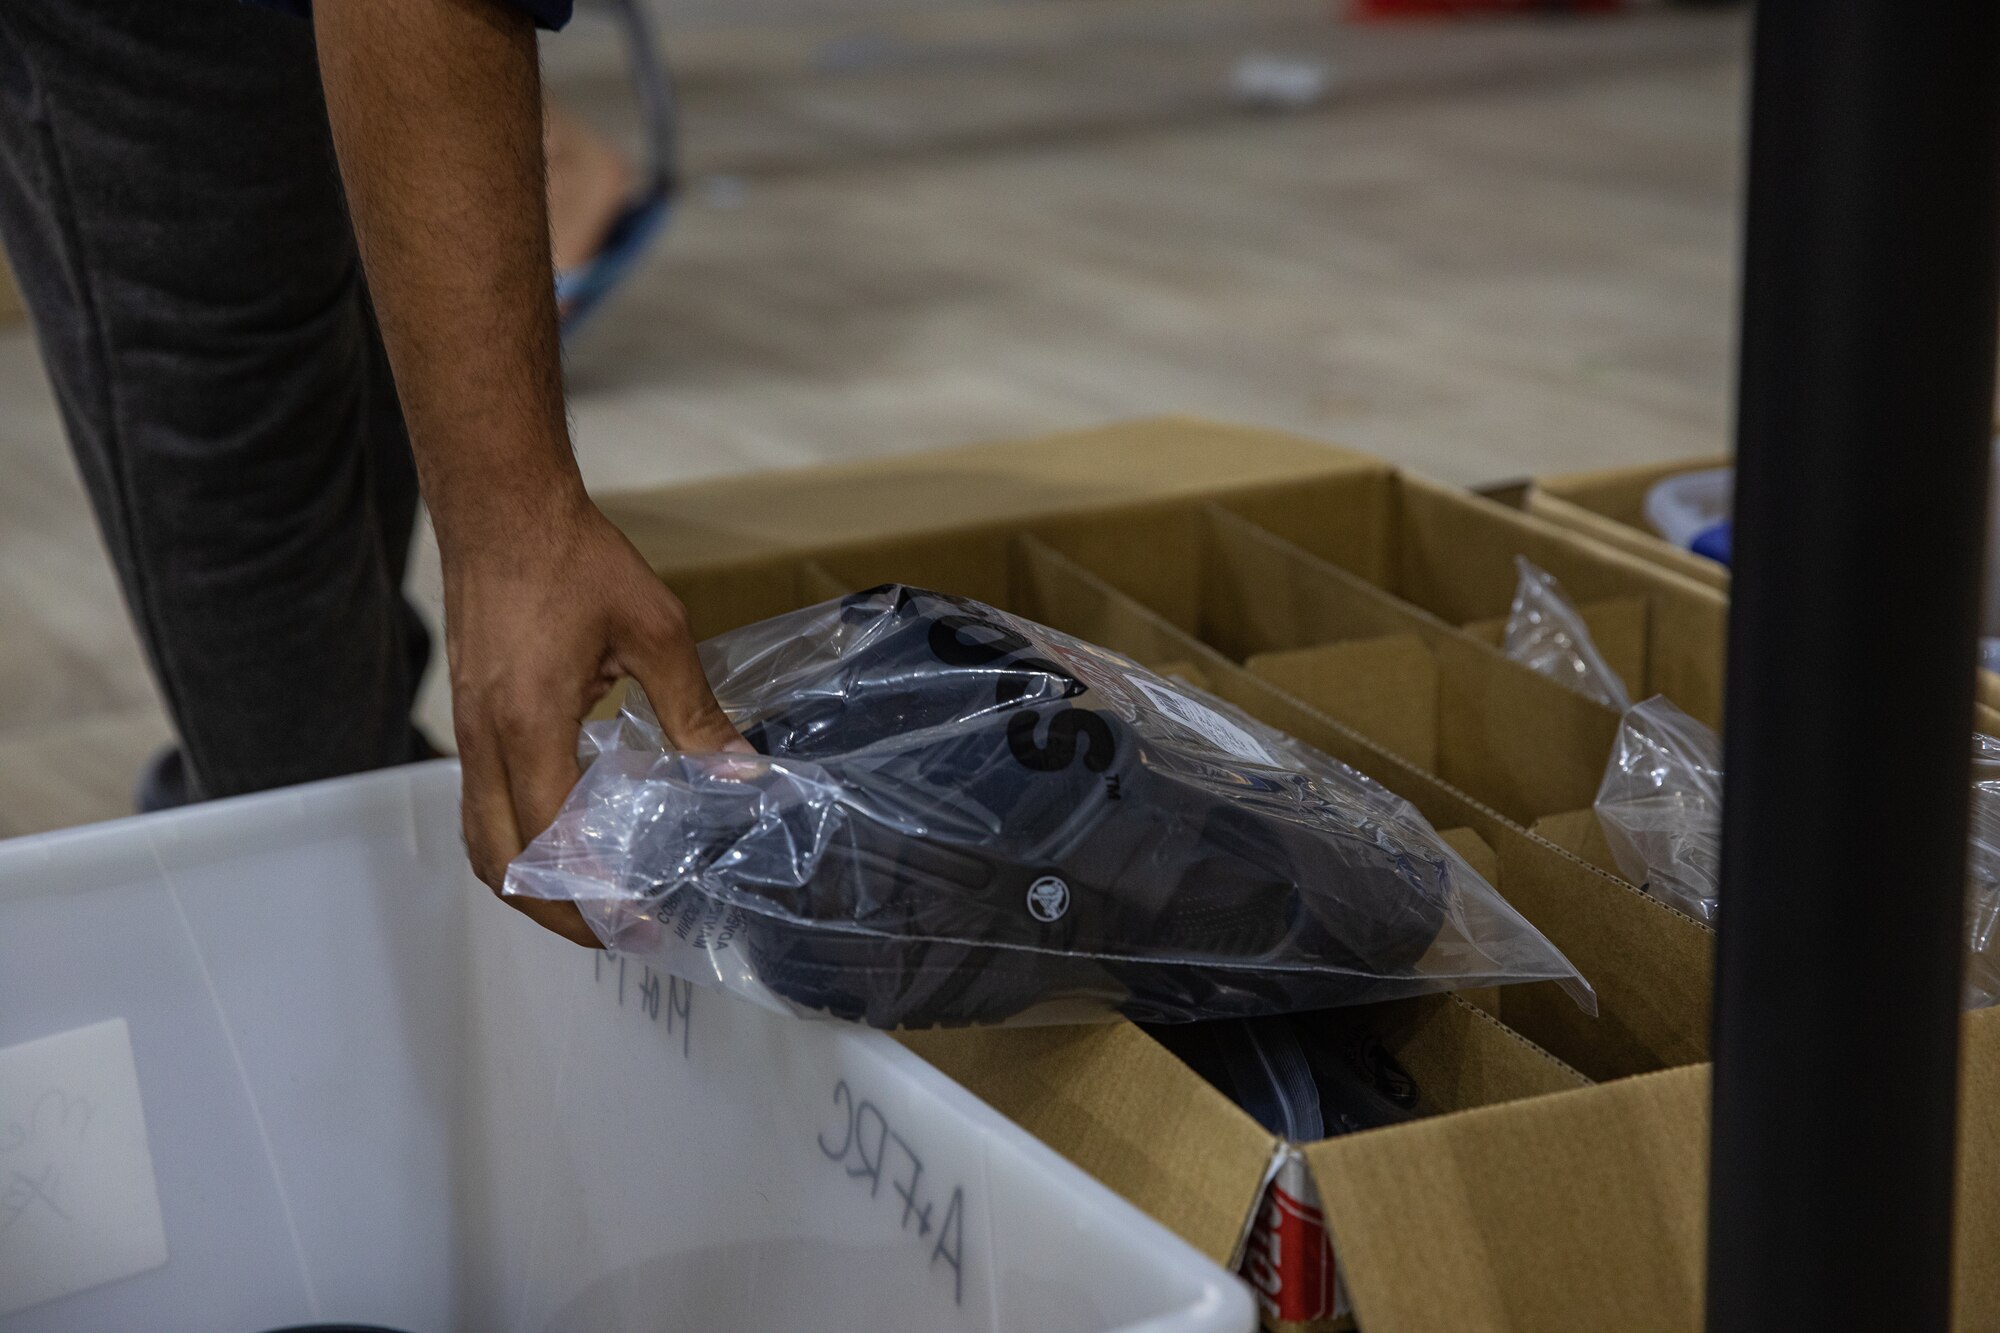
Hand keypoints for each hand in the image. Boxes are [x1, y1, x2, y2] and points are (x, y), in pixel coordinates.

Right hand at [441, 486, 748, 945]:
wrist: (502, 508)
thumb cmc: (575, 559)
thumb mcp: (656, 632)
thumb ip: (696, 712)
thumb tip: (742, 773)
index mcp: (529, 723)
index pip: (552, 839)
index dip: (593, 891)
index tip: (639, 921)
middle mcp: (485, 739)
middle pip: (501, 864)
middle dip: (558, 911)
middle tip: (621, 931)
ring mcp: (469, 732)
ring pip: (482, 841)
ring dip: (531, 883)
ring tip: (596, 901)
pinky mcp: (470, 720)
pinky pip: (481, 806)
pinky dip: (517, 843)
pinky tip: (568, 839)